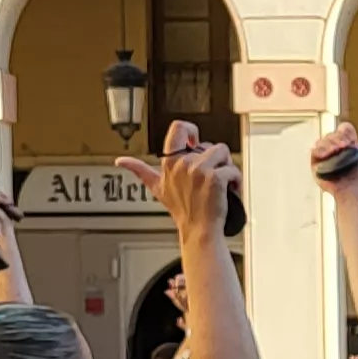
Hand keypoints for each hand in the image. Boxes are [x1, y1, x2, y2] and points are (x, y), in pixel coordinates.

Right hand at [118, 128, 239, 239]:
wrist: (199, 230)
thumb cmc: (182, 209)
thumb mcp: (157, 188)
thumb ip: (139, 171)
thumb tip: (121, 161)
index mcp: (170, 162)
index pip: (179, 128)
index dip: (192, 130)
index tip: (196, 142)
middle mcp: (183, 164)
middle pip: (210, 145)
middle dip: (216, 161)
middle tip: (210, 179)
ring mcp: (198, 170)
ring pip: (224, 152)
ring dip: (228, 168)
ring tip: (221, 184)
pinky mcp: (214, 177)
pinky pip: (233, 169)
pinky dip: (236, 180)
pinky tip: (229, 190)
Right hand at [310, 120, 357, 201]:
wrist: (354, 187)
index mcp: (348, 141)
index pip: (344, 128)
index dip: (347, 132)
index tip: (352, 141)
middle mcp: (335, 146)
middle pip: (332, 133)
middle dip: (338, 139)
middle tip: (343, 147)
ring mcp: (325, 154)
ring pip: (323, 140)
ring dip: (330, 144)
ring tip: (336, 152)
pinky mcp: (316, 162)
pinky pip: (314, 150)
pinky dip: (320, 150)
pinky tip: (327, 154)